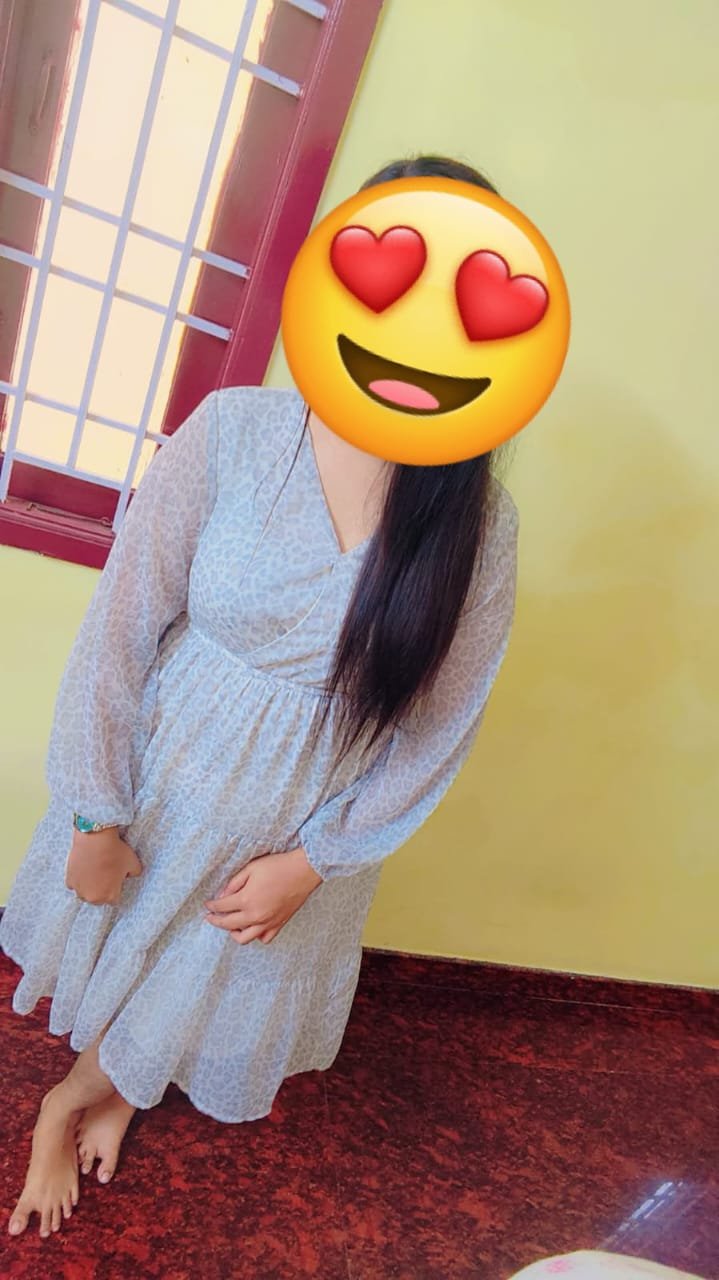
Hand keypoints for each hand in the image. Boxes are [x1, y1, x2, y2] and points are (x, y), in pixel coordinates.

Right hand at [65, 828, 142, 905]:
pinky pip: (74, 885)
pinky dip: (77, 879)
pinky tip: (83, 869)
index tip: (114, 880)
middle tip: (103, 875)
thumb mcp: (134, 863)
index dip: (115, 889)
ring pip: (84, 893)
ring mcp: (80, 890)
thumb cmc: (115, 852)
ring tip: (92, 872)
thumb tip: (130, 875)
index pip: (113, 899)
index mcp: (110, 896)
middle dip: (101, 890)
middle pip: (98, 898)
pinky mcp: (69, 881)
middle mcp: (93, 898)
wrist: (96, 840)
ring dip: (88, 886)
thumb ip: (134, 873)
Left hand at [203, 846, 322, 945]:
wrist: (303, 871)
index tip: (207, 904)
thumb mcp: (251, 868)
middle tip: (210, 916)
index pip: (222, 907)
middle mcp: (255, 915)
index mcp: (246, 900)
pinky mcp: (279, 924)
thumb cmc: (278, 866)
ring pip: (244, 938)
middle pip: (228, 924)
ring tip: (230, 925)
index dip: (212, 906)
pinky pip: (264, 938)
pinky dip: (255, 936)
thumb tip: (222, 895)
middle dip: (216, 921)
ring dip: (233, 932)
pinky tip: (252, 926)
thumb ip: (234, 883)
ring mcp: (268, 922)